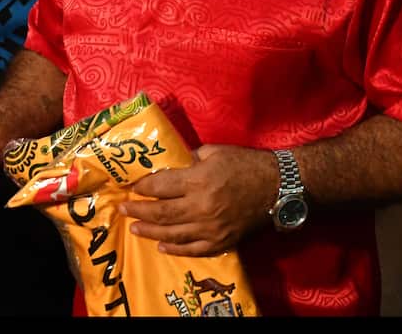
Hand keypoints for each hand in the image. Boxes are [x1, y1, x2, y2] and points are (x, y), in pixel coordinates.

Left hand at [119, 144, 275, 255]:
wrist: (279, 187)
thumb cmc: (246, 164)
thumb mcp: (215, 152)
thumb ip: (190, 159)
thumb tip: (172, 165)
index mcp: (198, 181)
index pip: (160, 186)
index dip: (143, 187)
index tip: (131, 186)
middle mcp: (201, 207)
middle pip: (161, 212)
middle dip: (138, 210)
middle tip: (123, 208)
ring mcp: (212, 228)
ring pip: (173, 234)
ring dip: (150, 231)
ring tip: (135, 228)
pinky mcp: (222, 241)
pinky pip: (194, 250)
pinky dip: (176, 250)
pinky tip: (162, 246)